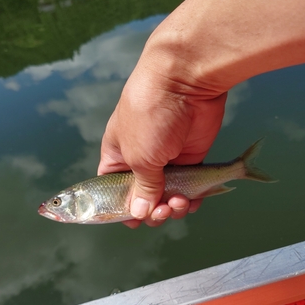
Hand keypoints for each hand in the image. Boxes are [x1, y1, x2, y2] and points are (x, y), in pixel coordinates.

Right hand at [98, 43, 225, 227]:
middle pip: (143, 198)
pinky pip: (189, 187)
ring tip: (176, 204)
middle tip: (159, 212)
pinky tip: (190, 204)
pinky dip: (189, 200)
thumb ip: (141, 188)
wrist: (184, 81)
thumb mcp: (138, 157)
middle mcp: (139, 160)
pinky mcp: (190, 157)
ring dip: (170, 208)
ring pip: (167, 196)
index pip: (113, 191)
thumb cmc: (149, 115)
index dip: (121, 209)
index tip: (132, 222)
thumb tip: (140, 214)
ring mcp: (166, 159)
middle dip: (150, 212)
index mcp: (116, 157)